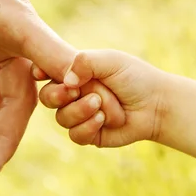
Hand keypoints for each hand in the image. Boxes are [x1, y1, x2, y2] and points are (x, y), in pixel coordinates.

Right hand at [37, 49, 166, 146]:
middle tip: (74, 91)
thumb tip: (65, 81)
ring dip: (80, 111)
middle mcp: (73, 94)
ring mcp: (79, 115)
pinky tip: (102, 119)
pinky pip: (75, 135)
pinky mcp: (88, 134)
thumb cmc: (134, 77)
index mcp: (75, 72)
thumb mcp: (109, 61)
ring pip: (61, 118)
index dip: (40, 73)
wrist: (155, 104)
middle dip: (58, 95)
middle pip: (47, 97)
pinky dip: (88, 127)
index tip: (41, 74)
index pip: (47, 71)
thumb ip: (84, 62)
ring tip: (100, 104)